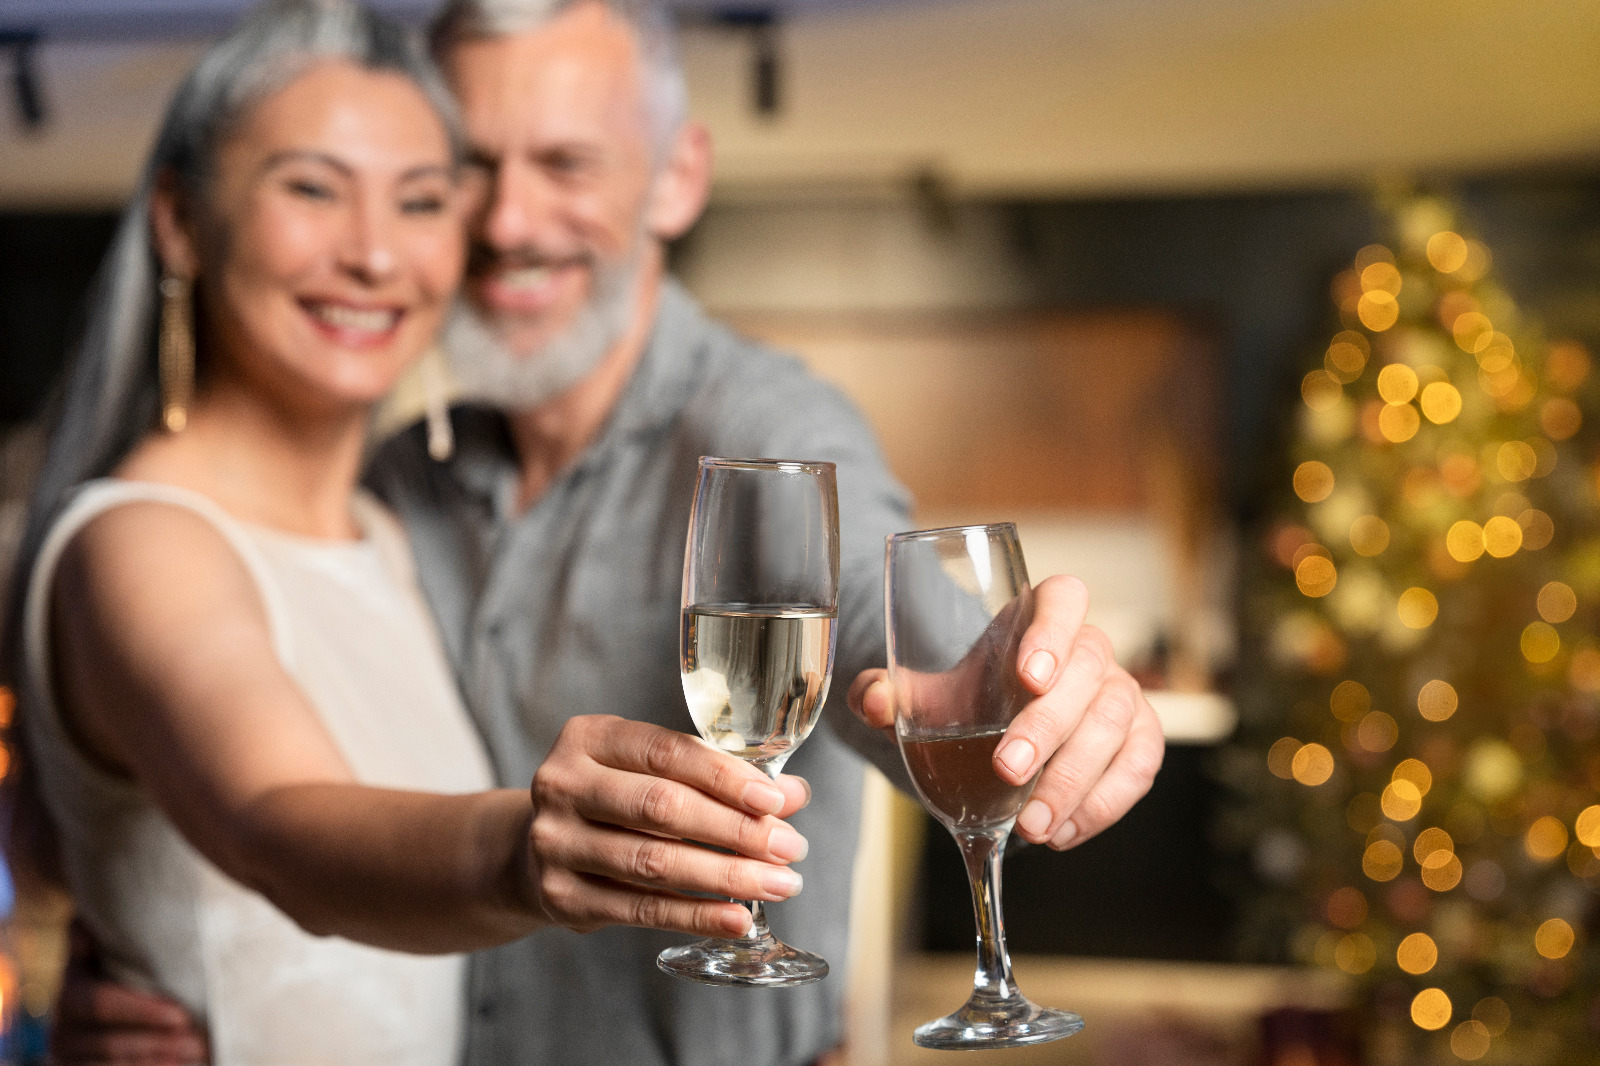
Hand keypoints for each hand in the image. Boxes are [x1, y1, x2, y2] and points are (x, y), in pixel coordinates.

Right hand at [50, 922, 208, 1065]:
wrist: (105, 994)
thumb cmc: (121, 960)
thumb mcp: (111, 943)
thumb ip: (102, 933)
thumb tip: (87, 922)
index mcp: (71, 992)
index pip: (101, 1004)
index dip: (141, 1011)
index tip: (181, 1015)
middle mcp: (63, 1029)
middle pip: (111, 1043)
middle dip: (158, 1043)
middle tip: (200, 1042)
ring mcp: (71, 1056)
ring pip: (115, 1065)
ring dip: (158, 1062)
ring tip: (198, 1055)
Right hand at [525, 715, 811, 936]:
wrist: (535, 849)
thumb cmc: (614, 799)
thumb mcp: (655, 771)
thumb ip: (719, 776)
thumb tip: (792, 794)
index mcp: (589, 738)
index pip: (667, 752)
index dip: (725, 777)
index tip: (775, 800)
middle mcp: (563, 785)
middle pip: (662, 808)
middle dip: (736, 829)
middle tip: (789, 847)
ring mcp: (555, 843)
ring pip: (655, 862)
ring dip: (727, 876)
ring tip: (778, 884)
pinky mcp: (561, 897)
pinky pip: (642, 909)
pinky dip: (697, 915)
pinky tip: (738, 918)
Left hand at [849, 574, 1163, 849]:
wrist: (993, 738)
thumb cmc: (967, 702)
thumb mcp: (924, 696)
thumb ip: (889, 693)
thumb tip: (872, 700)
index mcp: (1040, 616)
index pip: (1064, 599)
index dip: (1053, 632)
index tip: (1028, 675)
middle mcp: (1090, 649)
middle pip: (1089, 672)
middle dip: (1049, 725)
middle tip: (1008, 770)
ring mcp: (1122, 693)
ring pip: (1117, 724)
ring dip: (1075, 778)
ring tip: (1032, 824)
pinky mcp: (1140, 740)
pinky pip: (1138, 769)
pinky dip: (1102, 805)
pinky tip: (1061, 832)